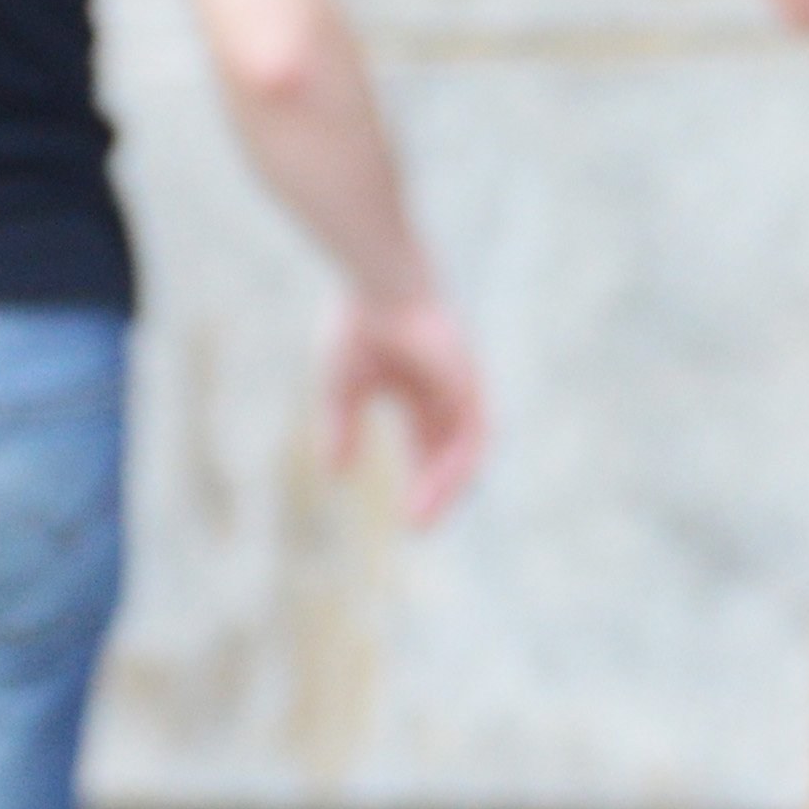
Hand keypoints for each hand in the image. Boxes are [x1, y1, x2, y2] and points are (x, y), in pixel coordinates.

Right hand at [319, 283, 485, 522]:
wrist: (378, 280)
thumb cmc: (360, 322)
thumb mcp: (343, 389)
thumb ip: (341, 430)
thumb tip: (336, 476)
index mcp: (422, 389)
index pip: (430, 445)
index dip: (422, 480)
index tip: (408, 519)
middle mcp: (449, 390)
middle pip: (452, 453)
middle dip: (437, 491)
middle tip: (418, 528)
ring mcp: (463, 385)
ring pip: (467, 449)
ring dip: (447, 486)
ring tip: (423, 518)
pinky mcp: (469, 379)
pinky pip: (472, 432)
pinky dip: (457, 463)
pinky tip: (440, 487)